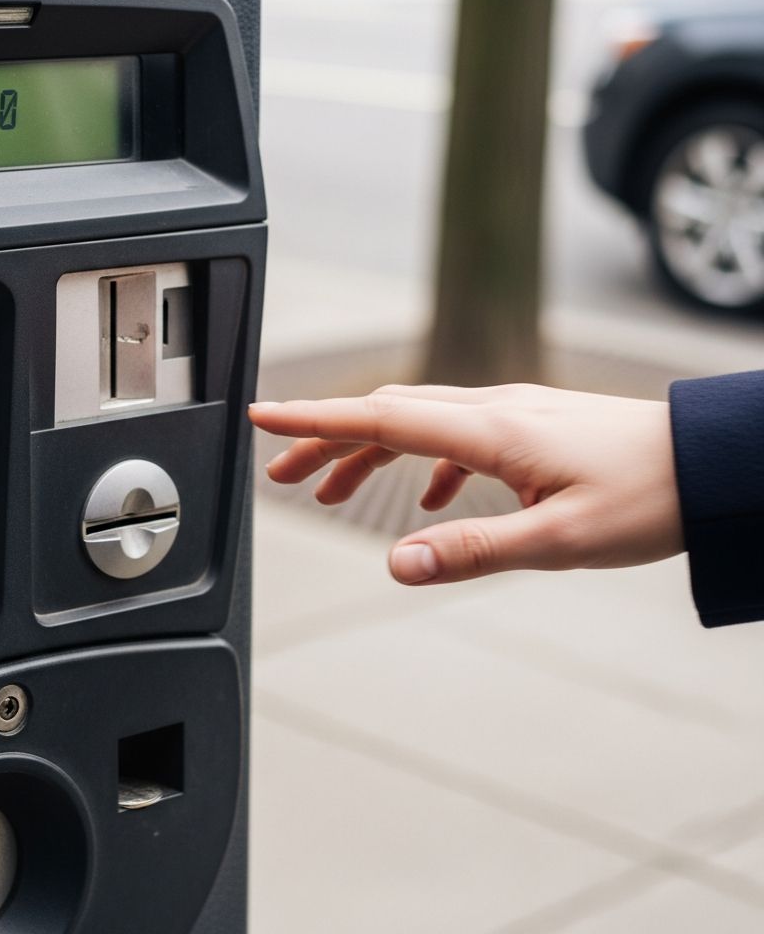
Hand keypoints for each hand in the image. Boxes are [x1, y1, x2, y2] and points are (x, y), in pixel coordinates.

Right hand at [249, 384, 683, 585]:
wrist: (712, 464)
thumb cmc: (648, 497)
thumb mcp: (558, 539)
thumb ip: (471, 550)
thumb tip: (395, 564)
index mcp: (487, 430)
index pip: (378, 418)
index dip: (313, 418)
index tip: (262, 416)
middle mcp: (490, 410)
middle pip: (385, 415)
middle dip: (325, 439)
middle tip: (281, 473)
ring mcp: (509, 414)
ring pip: (416, 422)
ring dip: (367, 452)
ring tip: (333, 491)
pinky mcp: (528, 429)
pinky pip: (454, 436)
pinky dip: (422, 463)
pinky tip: (429, 499)